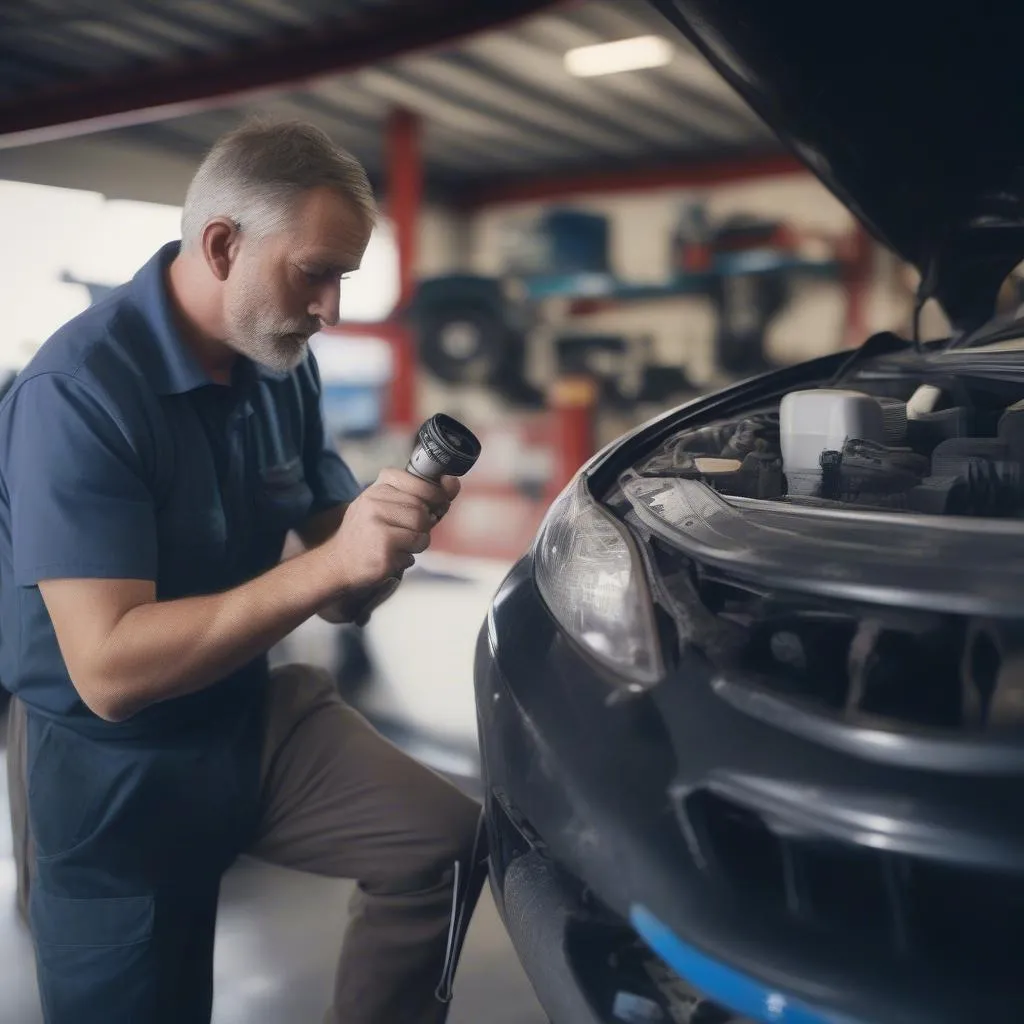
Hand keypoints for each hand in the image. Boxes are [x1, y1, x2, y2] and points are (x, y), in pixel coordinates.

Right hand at [326, 469, 459, 597]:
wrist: (338, 563)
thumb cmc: (370, 534)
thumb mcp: (389, 507)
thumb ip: (423, 495)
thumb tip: (454, 483)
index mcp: (377, 487)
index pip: (419, 480)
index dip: (434, 494)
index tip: (435, 505)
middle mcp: (374, 500)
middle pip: (423, 509)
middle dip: (425, 525)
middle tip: (407, 533)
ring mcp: (376, 523)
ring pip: (422, 528)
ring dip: (418, 542)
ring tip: (399, 545)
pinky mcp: (382, 547)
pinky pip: (415, 549)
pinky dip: (409, 556)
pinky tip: (392, 556)